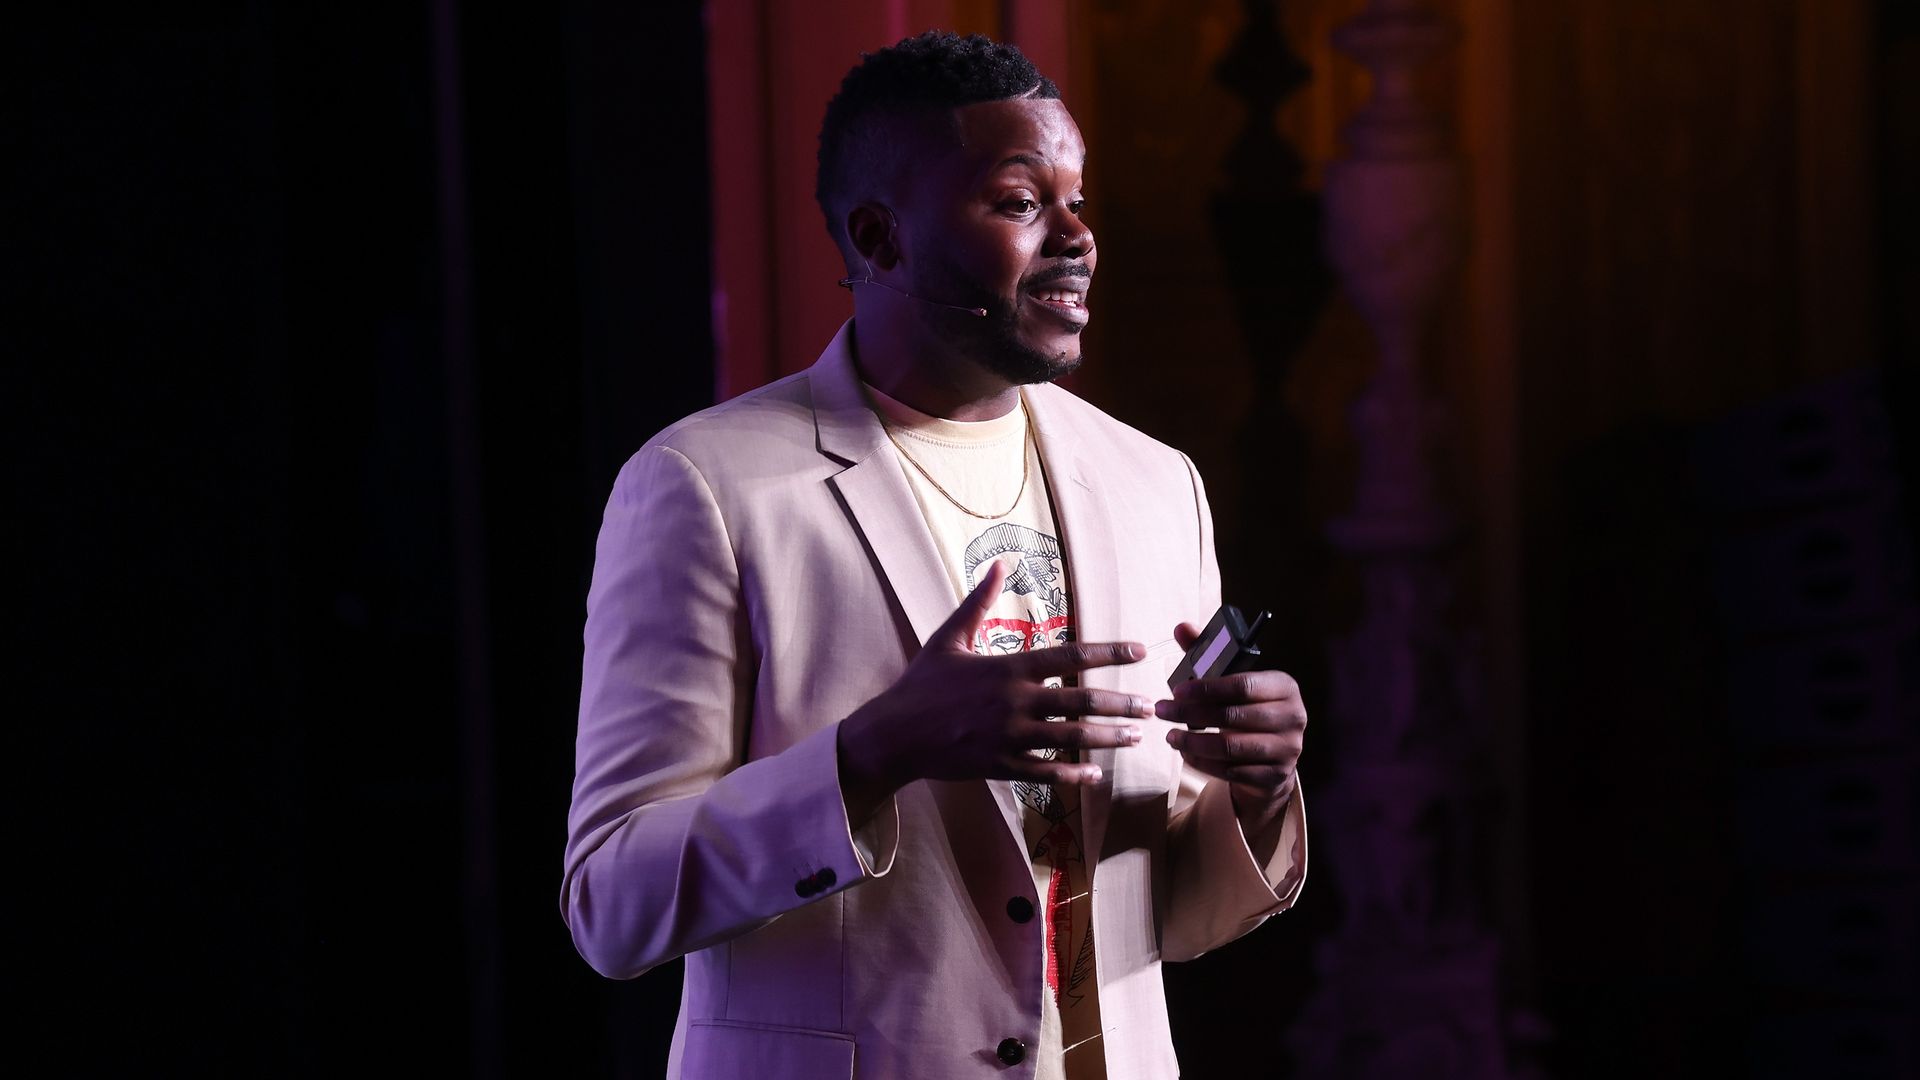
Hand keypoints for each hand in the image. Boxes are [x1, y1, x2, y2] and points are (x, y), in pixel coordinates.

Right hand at [837, 559, 1153, 816]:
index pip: (1069, 657)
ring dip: (1107, 739)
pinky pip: (1044, 772)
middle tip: (1152, 706)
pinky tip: (1096, 775)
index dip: (1108, 652)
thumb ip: (978, 602)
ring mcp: (1009, 738)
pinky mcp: (1000, 766)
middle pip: (1080, 702)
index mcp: (1007, 669)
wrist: (892, 735)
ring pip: (1070, 740)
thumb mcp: (948, 637)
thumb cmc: (921, 684)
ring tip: (1136, 737)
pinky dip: (1072, 775)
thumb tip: (998, 563)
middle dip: (1120, 704)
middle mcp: (1014, 703)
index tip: (1139, 650)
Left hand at [1155, 620, 1307, 834]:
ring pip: (1230, 748)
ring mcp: (1287, 749)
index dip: (1206, 688)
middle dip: (1190, 714)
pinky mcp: (1275, 775)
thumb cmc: (1248, 708)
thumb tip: (1181, 627)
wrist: (1274, 755)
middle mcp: (1293, 716)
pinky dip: (1203, 763)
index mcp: (1284, 686)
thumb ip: (1208, 654)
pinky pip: (1232, 771)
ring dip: (1193, 742)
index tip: (1175, 690)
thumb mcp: (1233, 680)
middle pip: (1233, 717)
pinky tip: (1186, 754)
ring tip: (1170, 736)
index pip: (1242, 685)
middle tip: (1162, 711)